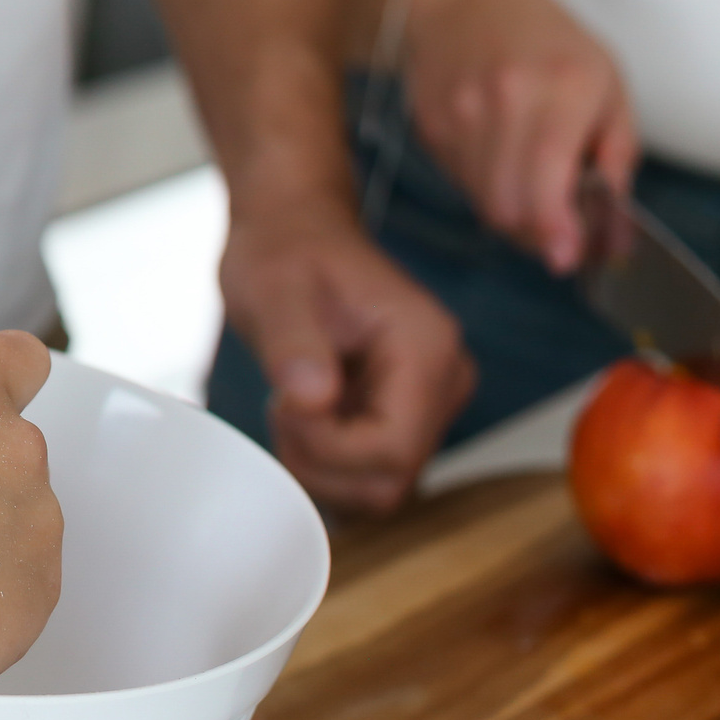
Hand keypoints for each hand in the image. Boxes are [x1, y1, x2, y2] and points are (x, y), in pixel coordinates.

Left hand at [222, 193, 471, 513]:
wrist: (294, 232)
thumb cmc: (286, 251)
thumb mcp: (273, 289)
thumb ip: (292, 345)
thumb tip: (312, 400)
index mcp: (428, 347)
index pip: (393, 448)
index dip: (326, 447)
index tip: (284, 403)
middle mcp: (446, 379)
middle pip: (390, 478)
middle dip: (320, 460)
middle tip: (282, 403)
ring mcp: (430, 403)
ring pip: (380, 487)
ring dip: (320, 465)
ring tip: (291, 404)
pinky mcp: (407, 417)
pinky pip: (371, 474)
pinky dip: (328, 463)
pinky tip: (305, 417)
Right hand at [401, 0, 638, 273]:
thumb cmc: (550, 41)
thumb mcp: (608, 84)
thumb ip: (615, 156)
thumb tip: (612, 230)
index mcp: (561, 88)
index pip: (547, 182)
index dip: (555, 231)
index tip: (566, 257)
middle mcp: (504, 101)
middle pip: (509, 207)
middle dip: (537, 231)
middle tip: (559, 228)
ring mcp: (459, 115)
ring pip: (482, 201)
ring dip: (511, 210)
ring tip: (530, 185)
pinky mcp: (430, 126)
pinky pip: (460, 181)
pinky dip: (485, 186)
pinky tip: (498, 158)